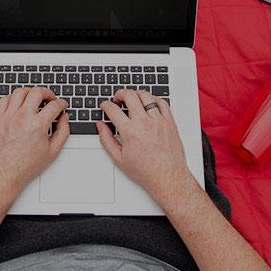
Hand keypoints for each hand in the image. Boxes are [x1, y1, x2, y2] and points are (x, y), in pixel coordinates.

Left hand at [0, 87, 68, 198]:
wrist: (4, 173)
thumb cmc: (25, 166)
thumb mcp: (52, 152)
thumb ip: (63, 132)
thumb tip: (64, 119)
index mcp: (38, 125)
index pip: (54, 105)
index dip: (62, 103)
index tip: (62, 105)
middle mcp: (22, 117)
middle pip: (37, 92)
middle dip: (48, 93)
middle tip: (50, 98)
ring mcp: (9, 116)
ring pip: (20, 91)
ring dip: (30, 92)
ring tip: (35, 98)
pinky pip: (5, 99)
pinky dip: (13, 98)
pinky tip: (19, 103)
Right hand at [97, 89, 196, 207]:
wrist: (167, 177)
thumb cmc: (146, 171)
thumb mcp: (119, 158)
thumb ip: (106, 139)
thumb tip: (101, 126)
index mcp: (130, 131)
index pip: (113, 109)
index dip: (105, 105)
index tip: (105, 106)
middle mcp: (145, 123)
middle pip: (130, 95)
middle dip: (119, 93)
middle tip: (117, 98)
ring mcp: (159, 121)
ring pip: (146, 96)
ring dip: (136, 94)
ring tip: (132, 98)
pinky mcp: (170, 122)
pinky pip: (162, 102)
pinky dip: (153, 99)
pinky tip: (149, 103)